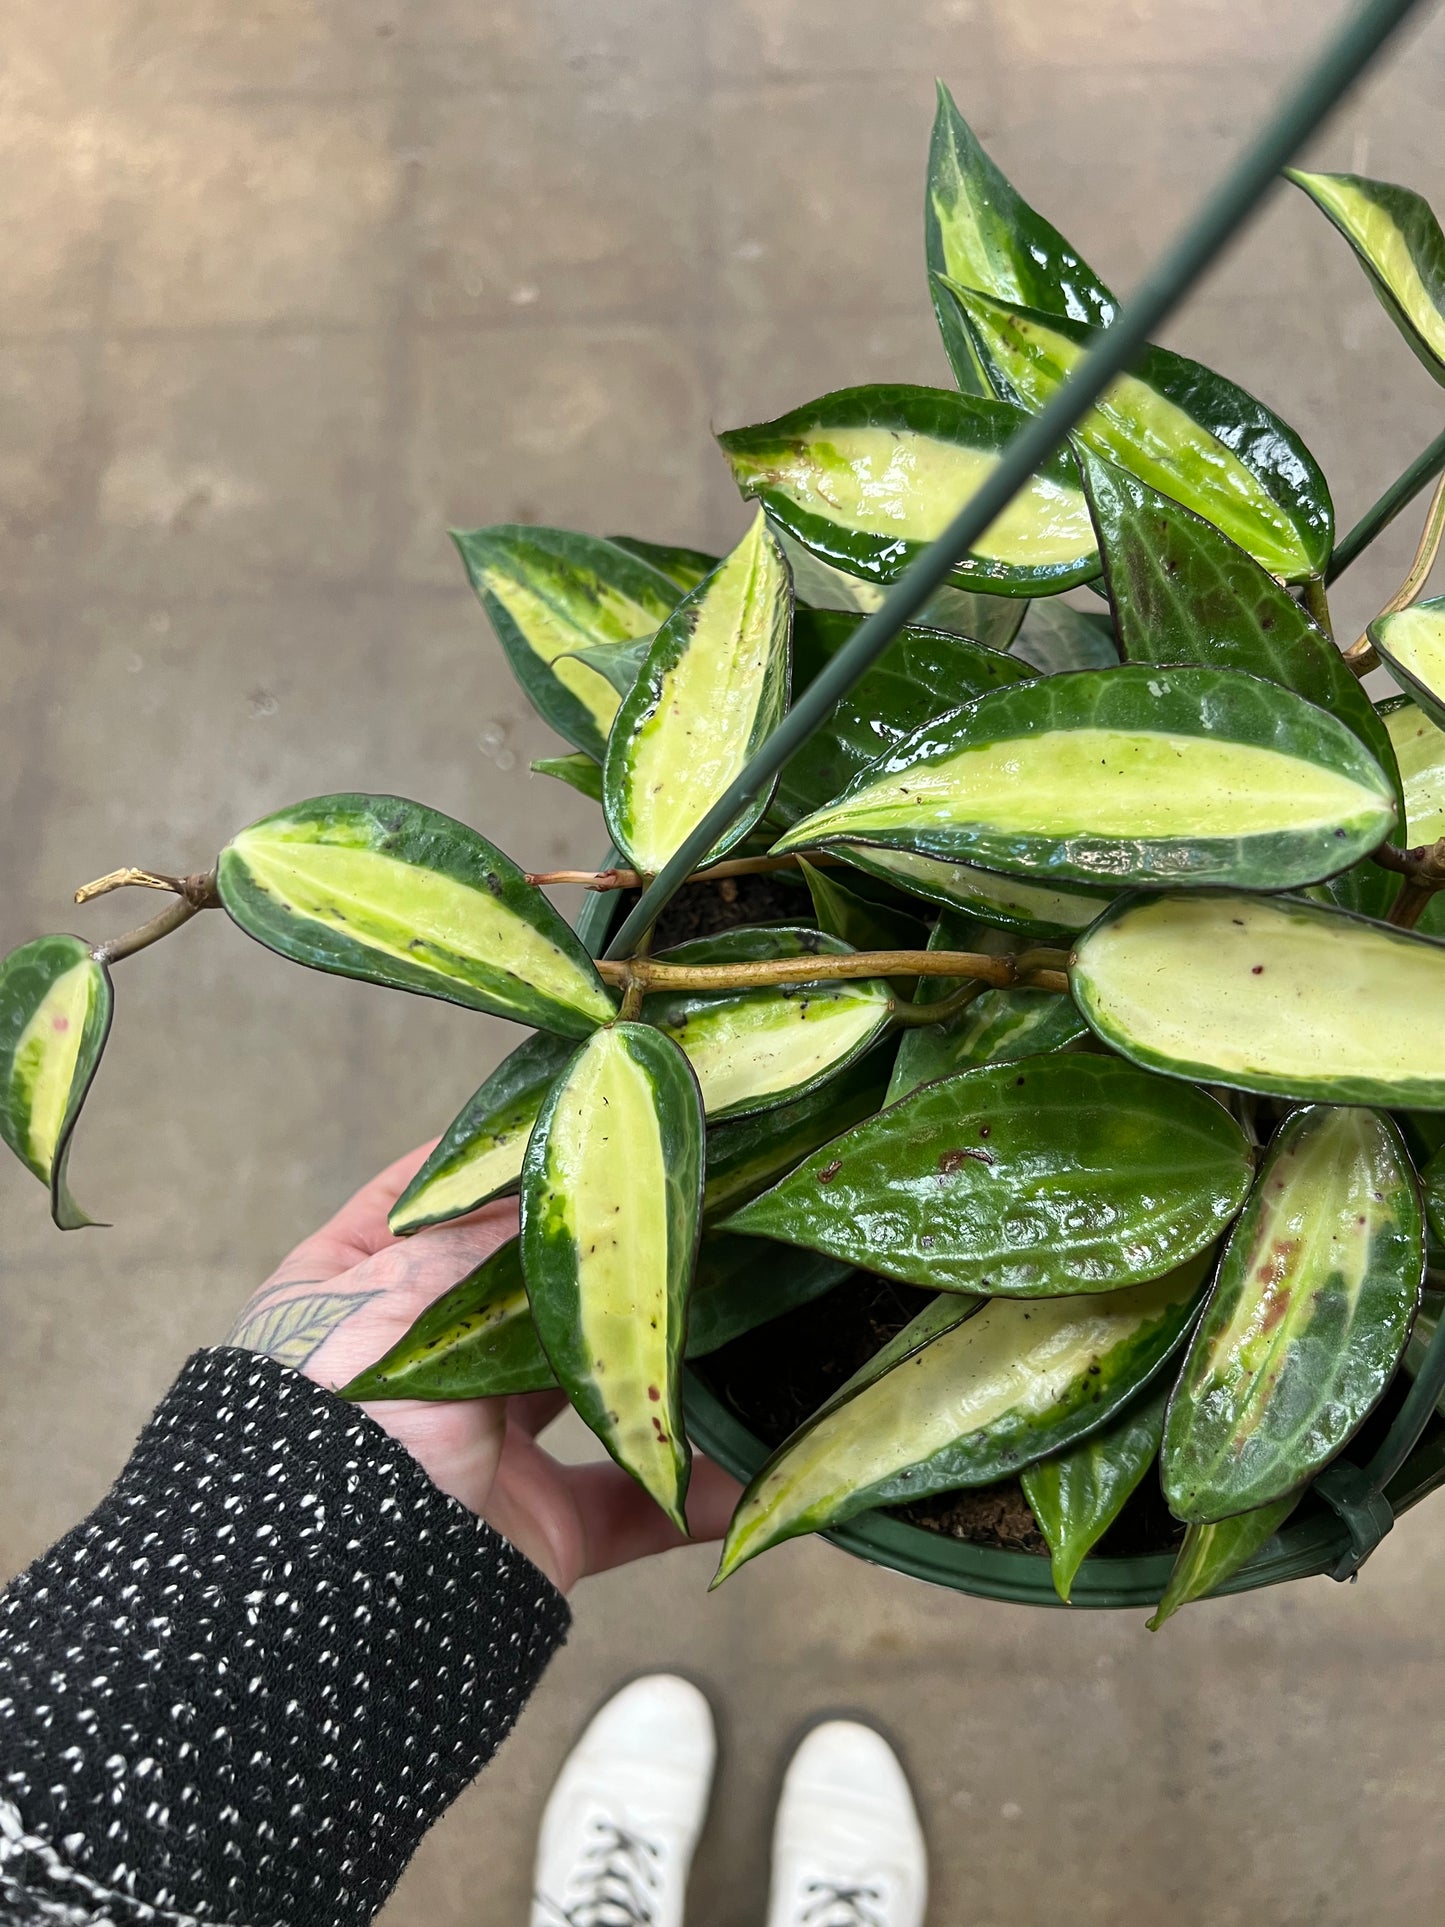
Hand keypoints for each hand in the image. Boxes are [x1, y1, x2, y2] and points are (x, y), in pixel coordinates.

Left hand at [227, 1144, 739, 1591]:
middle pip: (533, 1290)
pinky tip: (759, 1448)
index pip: (429, 1198)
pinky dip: (697, 1485)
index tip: (583, 1113)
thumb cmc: (334, 1424)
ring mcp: (484, 1446)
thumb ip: (493, 1236)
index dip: (500, 1158)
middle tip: (699, 1204)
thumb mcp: (404, 1296)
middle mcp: (421, 1362)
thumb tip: (576, 1168)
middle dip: (610, 1256)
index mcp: (353, 1292)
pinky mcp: (539, 1527)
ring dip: (668, 1358)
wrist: (325, 1604)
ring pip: (599, 1386)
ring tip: (750, 1305)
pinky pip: (638, 1502)